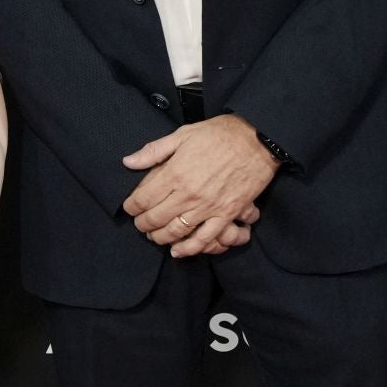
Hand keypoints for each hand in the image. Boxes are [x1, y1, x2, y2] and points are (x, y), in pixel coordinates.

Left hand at [122, 115, 277, 256]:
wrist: (258, 140)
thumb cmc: (220, 134)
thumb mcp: (183, 134)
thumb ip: (154, 151)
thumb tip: (128, 162)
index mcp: (175, 172)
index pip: (143, 198)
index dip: (132, 207)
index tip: (129, 208)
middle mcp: (188, 193)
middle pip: (156, 218)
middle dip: (142, 224)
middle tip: (139, 224)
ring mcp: (208, 206)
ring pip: (176, 231)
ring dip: (160, 237)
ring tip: (154, 236)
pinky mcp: (226, 214)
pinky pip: (204, 238)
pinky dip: (189, 248)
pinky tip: (178, 251)